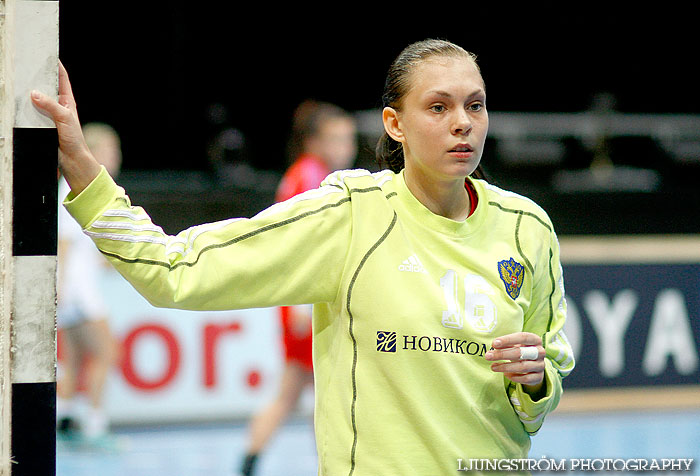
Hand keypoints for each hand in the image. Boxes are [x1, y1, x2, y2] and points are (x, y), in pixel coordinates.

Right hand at [30, 61, 100, 193]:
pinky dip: (25, 107)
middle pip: (46, 87)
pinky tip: (17, 102)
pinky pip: (31, 113)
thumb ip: (51, 106)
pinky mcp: (42, 125)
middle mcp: (59, 107)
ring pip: (37, 100)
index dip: (56, 66)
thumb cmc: (74, 140)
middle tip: (26, 66)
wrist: (72, 161)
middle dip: (37, 77)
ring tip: (19, 81)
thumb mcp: (64, 119)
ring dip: (29, 93)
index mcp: (68, 102)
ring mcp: (49, 116)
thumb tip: (34, 93)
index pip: (62, 79)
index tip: (48, 54)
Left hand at [485, 332, 545, 397]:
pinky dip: (514, 377)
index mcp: (535, 340)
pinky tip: (505, 374)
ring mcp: (540, 365)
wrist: (534, 365)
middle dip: (502, 354)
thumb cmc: (521, 350)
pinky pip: (526, 378)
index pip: (522, 337)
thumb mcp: (515, 344)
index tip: (494, 344)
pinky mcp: (539, 377)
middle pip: (520, 353)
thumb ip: (505, 344)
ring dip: (505, 367)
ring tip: (493, 367)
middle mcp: (540, 352)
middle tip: (488, 356)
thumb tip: (494, 346)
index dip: (508, 340)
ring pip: (522, 367)